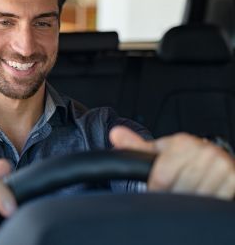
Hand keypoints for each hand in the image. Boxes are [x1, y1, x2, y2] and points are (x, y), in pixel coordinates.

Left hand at [110, 126, 234, 199]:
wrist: (214, 159)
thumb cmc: (183, 157)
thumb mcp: (159, 151)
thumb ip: (136, 146)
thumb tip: (114, 134)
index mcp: (183, 143)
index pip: (161, 178)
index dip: (156, 189)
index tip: (157, 189)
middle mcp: (205, 151)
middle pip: (179, 189)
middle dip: (174, 195)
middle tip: (175, 191)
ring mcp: (222, 165)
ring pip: (197, 197)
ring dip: (191, 200)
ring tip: (189, 189)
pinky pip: (215, 200)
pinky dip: (208, 202)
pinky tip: (204, 192)